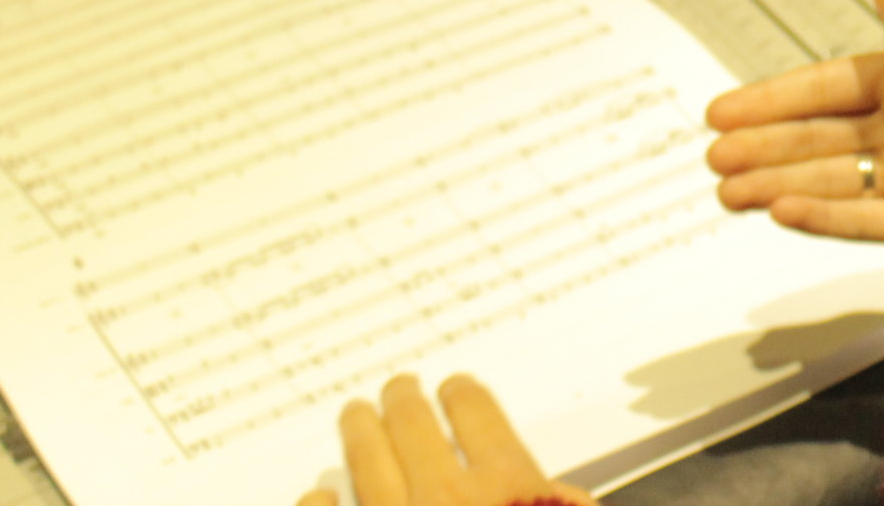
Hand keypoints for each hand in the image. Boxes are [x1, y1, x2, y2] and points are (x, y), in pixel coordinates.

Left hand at [296, 373, 586, 505]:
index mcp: (509, 487)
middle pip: (414, 424)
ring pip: (367, 460)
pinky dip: (319, 500)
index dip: (463, 395)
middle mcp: (446, 498)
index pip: (478, 414)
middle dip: (404, 401)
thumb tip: (565, 495)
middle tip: (398, 390)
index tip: (454, 388)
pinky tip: (318, 492)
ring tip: (355, 416)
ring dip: (359, 430)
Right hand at [705, 0, 883, 262]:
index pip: (831, 86)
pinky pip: (863, 221)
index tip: (726, 109)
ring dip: (777, 182)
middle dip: (764, 145)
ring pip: (828, 180)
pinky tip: (781, 211)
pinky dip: (823, 217)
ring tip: (727, 190)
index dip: (778, 97)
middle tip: (712, 156)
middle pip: (818, 136)